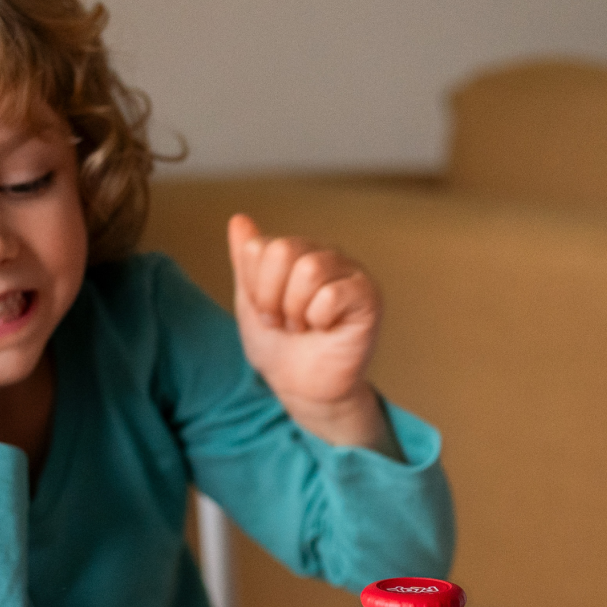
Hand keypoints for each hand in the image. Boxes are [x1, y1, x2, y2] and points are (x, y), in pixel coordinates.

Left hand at [227, 213, 394, 452]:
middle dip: (273, 298)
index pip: (261, 247)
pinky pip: (333, 294)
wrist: (301, 388)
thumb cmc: (279, 346)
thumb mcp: (250, 302)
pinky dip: (319, 319)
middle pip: (283, 251)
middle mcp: (325, 255)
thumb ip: (245, 262)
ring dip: (296, 310)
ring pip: (309, 270)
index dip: (256, 288)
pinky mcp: (368, 296)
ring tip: (304, 326)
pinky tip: (325, 330)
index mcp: (297, 252)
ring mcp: (349, 272)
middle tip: (284, 322)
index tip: (267, 312)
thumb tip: (238, 219)